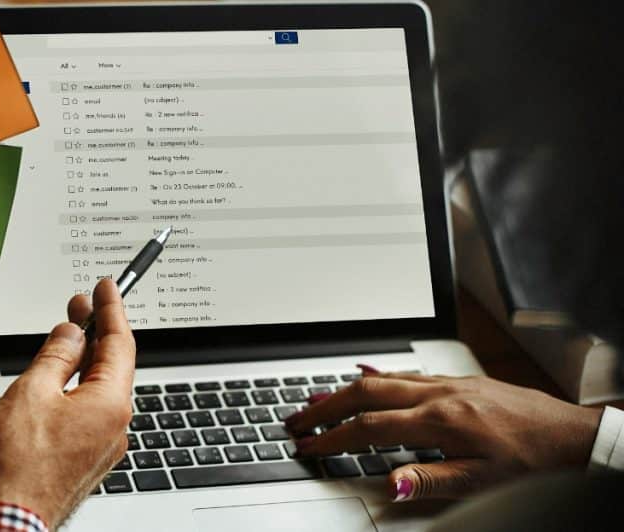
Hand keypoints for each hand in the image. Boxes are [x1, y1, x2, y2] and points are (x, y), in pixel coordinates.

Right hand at [0, 279, 135, 528]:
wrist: (4, 523)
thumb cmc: (18, 467)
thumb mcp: (31, 391)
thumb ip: (55, 355)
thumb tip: (71, 334)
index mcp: (110, 404)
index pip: (119, 343)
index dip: (110, 309)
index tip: (106, 287)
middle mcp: (112, 426)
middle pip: (102, 368)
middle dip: (82, 339)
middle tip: (76, 307)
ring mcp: (97, 447)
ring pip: (76, 396)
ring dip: (45, 384)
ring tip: (12, 389)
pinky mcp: (78, 462)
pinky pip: (65, 422)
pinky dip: (39, 412)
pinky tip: (6, 418)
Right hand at [286, 367, 601, 501]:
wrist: (571, 436)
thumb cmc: (531, 461)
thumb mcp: (481, 482)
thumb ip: (429, 480)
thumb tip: (389, 482)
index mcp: (440, 421)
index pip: (370, 427)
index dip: (333, 438)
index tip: (308, 446)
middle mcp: (439, 394)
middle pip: (365, 392)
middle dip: (325, 406)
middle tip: (295, 420)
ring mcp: (447, 383)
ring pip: (382, 378)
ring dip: (344, 389)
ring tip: (316, 401)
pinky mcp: (457, 381)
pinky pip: (406, 373)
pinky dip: (377, 375)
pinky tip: (365, 375)